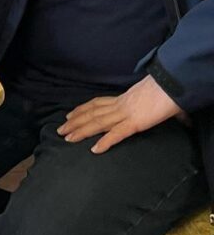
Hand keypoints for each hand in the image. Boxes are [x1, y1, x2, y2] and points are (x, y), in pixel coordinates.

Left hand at [57, 75, 184, 153]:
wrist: (174, 84)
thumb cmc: (167, 89)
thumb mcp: (152, 96)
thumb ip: (151, 105)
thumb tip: (166, 114)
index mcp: (124, 98)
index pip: (98, 103)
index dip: (82, 109)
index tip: (70, 114)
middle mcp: (120, 105)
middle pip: (92, 114)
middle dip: (75, 122)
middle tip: (60, 130)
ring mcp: (126, 114)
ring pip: (98, 123)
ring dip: (81, 131)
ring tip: (67, 138)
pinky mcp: (135, 123)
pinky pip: (116, 134)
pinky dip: (104, 142)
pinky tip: (94, 150)